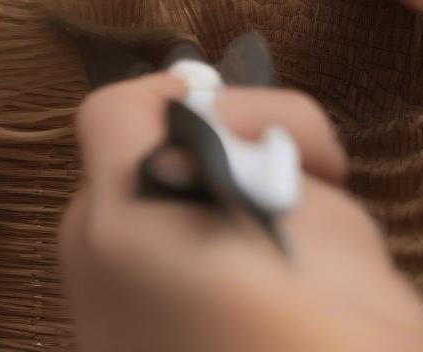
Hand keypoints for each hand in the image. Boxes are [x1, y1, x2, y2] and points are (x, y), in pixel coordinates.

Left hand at [61, 75, 422, 351]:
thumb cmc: (338, 349)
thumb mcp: (338, 242)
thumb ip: (277, 165)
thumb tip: (254, 151)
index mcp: (121, 220)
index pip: (116, 110)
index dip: (195, 97)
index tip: (276, 137)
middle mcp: (84, 270)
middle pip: (135, 169)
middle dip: (216, 164)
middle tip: (304, 192)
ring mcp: (93, 325)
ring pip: (148, 230)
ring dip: (214, 222)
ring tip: (299, 269)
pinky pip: (150, 285)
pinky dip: (199, 273)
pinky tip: (264, 312)